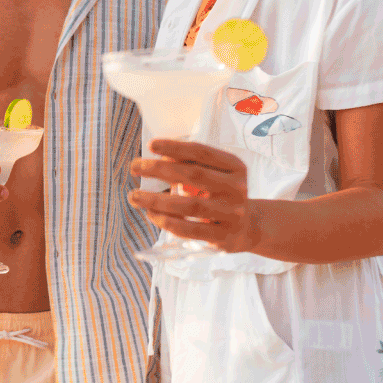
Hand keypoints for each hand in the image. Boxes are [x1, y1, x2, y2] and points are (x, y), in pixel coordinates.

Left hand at [127, 139, 259, 253]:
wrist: (248, 227)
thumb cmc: (221, 194)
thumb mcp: (215, 174)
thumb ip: (191, 165)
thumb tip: (158, 160)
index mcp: (235, 167)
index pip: (202, 152)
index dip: (175, 147)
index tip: (151, 145)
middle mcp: (236, 188)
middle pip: (193, 175)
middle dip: (159, 170)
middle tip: (135, 168)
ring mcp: (232, 214)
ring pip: (189, 205)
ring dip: (157, 200)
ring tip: (135, 196)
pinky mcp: (223, 237)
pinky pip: (189, 229)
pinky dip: (166, 221)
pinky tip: (151, 214)